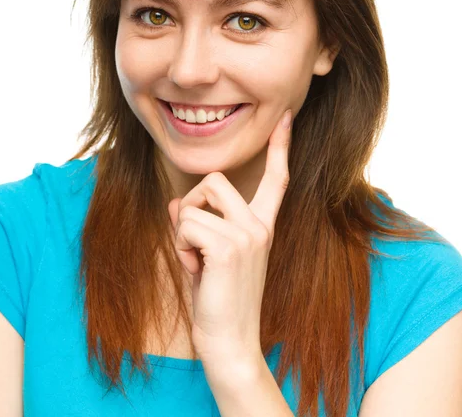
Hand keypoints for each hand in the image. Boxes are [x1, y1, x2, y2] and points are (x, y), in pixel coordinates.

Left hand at [167, 109, 291, 366]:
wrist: (230, 344)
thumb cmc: (219, 302)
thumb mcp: (206, 257)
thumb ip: (196, 225)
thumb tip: (176, 202)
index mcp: (262, 226)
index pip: (276, 178)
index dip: (281, 146)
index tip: (286, 118)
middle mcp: (260, 225)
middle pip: (215, 180)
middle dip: (193, 203)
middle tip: (193, 240)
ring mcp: (248, 234)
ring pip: (194, 204)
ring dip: (183, 232)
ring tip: (196, 262)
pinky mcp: (229, 247)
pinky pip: (186, 225)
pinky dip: (180, 246)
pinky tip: (194, 271)